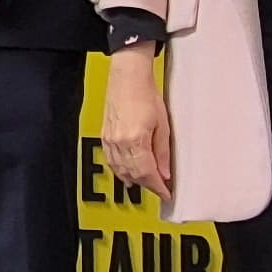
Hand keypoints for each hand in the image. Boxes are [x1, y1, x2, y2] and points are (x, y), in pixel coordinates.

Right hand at [100, 60, 173, 202]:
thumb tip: (165, 172)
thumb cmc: (145, 94)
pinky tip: (127, 174)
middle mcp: (119, 143)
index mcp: (135, 140)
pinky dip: (120, 171)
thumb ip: (162, 152)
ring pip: (121, 170)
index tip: (166, 193)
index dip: (158, 187)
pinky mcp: (105, 136)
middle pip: (133, 175)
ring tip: (146, 184)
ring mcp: (110, 140)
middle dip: (148, 185)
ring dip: (134, 180)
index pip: (147, 174)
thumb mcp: (162, 125)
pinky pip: (111, 161)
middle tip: (160, 189)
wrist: (128, 78)